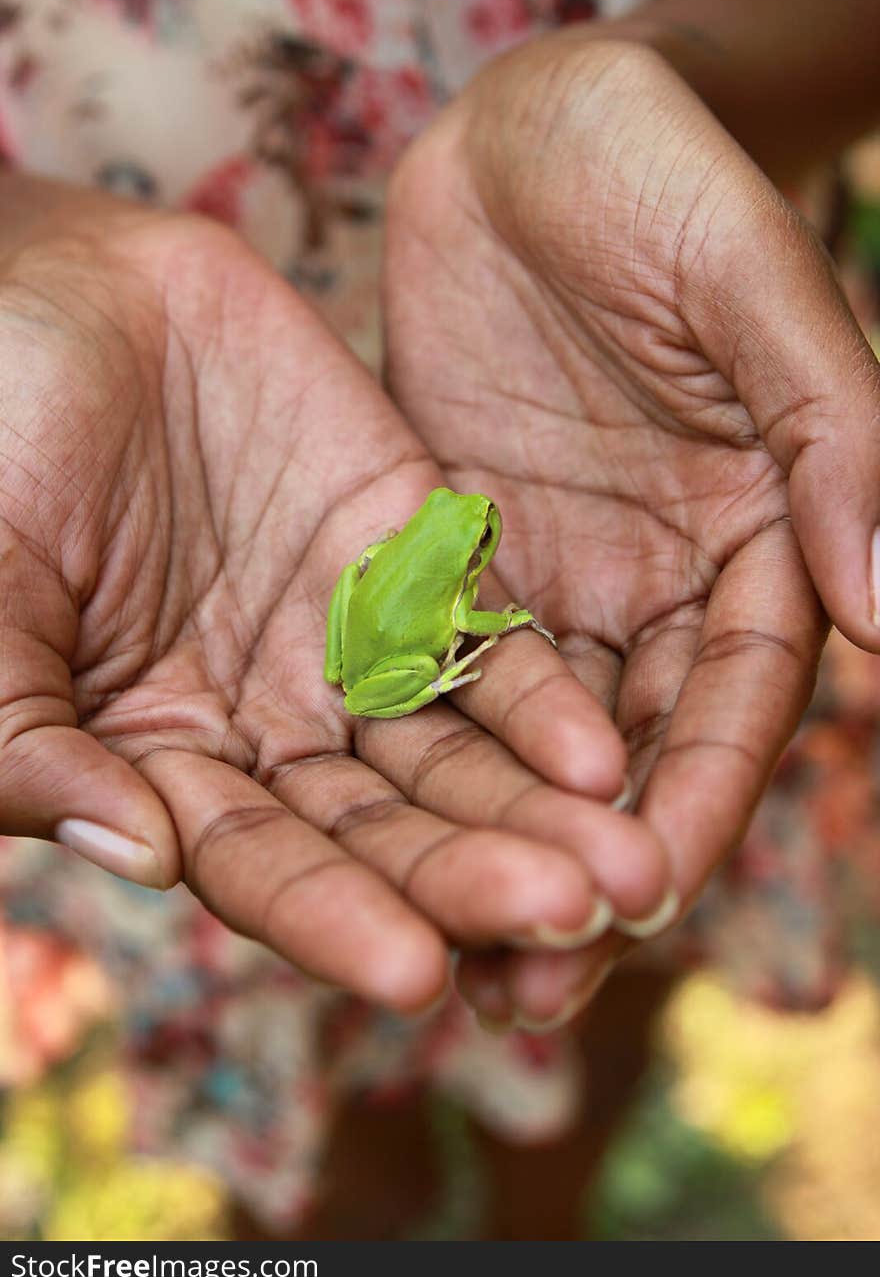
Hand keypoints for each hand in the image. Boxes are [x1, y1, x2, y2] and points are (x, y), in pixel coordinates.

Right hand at [0, 175, 670, 1013]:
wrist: (54, 298)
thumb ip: (25, 739)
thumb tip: (138, 854)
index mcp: (165, 759)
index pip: (266, 868)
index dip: (336, 920)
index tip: (417, 978)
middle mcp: (272, 722)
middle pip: (387, 826)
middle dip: (474, 878)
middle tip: (570, 922)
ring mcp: (348, 639)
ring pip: (454, 748)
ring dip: (536, 810)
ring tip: (625, 867)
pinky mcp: (408, 552)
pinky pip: (482, 632)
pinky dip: (538, 693)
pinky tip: (599, 752)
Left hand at [384, 35, 879, 1026]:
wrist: (530, 128)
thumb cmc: (662, 175)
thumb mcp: (754, 286)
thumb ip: (835, 436)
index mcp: (761, 536)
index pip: (737, 696)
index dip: (698, 795)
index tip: (644, 896)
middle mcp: (658, 584)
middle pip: (630, 754)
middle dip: (581, 870)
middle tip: (526, 991)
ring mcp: (551, 579)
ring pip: (525, 747)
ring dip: (488, 852)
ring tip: (444, 971)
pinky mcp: (449, 558)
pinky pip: (426, 675)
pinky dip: (408, 763)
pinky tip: (361, 844)